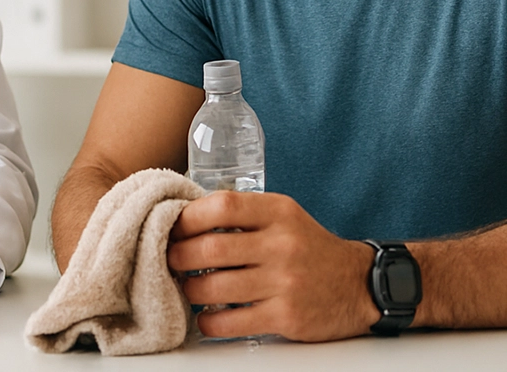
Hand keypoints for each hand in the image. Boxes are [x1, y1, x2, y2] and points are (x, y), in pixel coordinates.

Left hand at [167, 190, 378, 341]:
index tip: (173, 225)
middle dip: (179, 256)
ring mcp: (284, 282)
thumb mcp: (283, 214)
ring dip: (190, 290)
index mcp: (278, 212)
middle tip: (169, 259)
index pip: (223, 205)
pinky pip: (233, 322)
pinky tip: (206, 317)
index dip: (189, 216)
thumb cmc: (309, 246)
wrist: (359, 284)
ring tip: (186, 287)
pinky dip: (210, 322)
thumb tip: (188, 216)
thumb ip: (244, 213)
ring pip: (216, 288)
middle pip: (211, 248)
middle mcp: (281, 244)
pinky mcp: (287, 317)